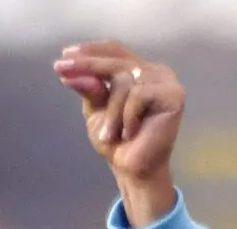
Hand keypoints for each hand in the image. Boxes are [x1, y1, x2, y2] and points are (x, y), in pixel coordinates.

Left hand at [55, 42, 184, 224]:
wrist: (132, 169)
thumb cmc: (116, 141)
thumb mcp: (96, 110)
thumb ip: (89, 88)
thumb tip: (70, 72)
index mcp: (138, 70)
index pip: (114, 50)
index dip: (91, 50)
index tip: (64, 54)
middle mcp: (154, 71)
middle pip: (117, 61)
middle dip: (88, 66)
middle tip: (62, 71)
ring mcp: (166, 81)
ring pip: (125, 81)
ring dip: (112, 111)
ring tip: (109, 134)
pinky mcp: (174, 95)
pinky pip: (139, 95)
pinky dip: (128, 116)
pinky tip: (130, 133)